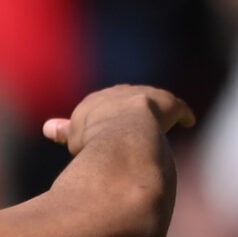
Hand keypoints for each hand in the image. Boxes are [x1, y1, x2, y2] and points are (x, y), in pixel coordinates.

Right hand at [42, 85, 194, 153]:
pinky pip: (178, 109)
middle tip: (138, 122)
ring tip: (161, 124)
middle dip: (129, 109)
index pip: (99, 107)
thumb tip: (48, 126)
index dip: (103, 118)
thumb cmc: (93, 143)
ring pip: (151, 102)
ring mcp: (144, 96)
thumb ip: (65, 131)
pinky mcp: (168, 104)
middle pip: (125, 99)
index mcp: (94, 102)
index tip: (108, 127)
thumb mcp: (75, 137)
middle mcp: (119, 93)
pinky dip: (183, 115)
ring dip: (155, 112)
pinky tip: (189, 122)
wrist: (121, 136)